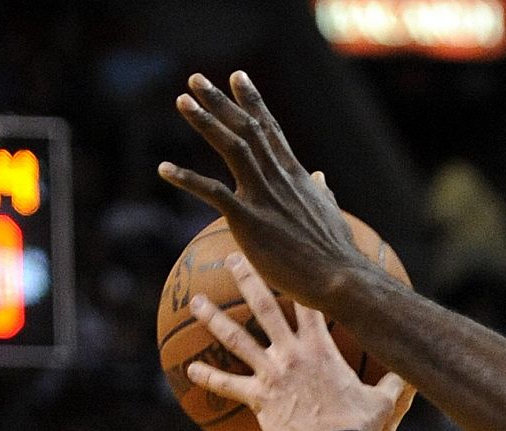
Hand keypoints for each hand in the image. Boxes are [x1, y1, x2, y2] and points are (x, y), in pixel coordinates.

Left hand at [157, 71, 365, 310]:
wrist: (341, 278)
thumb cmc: (336, 253)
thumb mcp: (331, 213)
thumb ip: (322, 192)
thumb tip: (321, 177)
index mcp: (296, 177)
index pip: (271, 130)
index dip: (253, 102)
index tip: (237, 77)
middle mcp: (279, 179)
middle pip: (247, 129)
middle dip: (221, 101)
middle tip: (195, 79)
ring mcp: (264, 197)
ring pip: (233, 147)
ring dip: (206, 122)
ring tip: (182, 101)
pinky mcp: (250, 220)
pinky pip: (213, 193)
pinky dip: (187, 178)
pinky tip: (164, 168)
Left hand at [185, 252, 407, 430]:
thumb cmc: (362, 426)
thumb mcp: (385, 402)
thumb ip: (394, 383)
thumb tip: (413, 375)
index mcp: (322, 349)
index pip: (309, 304)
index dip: (300, 279)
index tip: (288, 259)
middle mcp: (293, 354)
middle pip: (265, 307)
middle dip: (247, 279)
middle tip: (230, 260)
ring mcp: (272, 374)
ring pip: (236, 339)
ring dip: (214, 319)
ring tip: (195, 303)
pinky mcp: (258, 399)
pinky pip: (227, 385)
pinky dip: (208, 377)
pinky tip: (190, 370)